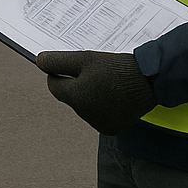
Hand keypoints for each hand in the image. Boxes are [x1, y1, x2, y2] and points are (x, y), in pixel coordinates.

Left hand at [36, 50, 156, 134]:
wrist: (149, 82)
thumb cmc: (117, 68)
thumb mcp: (85, 58)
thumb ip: (59, 61)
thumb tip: (39, 62)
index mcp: (76, 97)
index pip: (54, 86)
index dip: (56, 72)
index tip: (64, 63)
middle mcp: (85, 115)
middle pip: (70, 97)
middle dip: (75, 83)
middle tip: (91, 70)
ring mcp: (99, 124)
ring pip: (84, 106)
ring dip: (88, 94)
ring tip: (106, 81)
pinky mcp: (112, 128)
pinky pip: (98, 115)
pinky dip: (101, 105)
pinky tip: (113, 93)